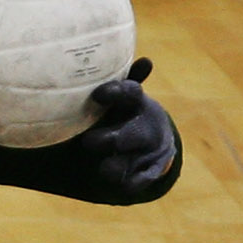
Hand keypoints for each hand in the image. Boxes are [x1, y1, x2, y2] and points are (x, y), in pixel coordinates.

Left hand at [65, 61, 177, 203]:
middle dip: (111, 139)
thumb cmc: (122, 114)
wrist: (152, 142)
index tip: (98, 94)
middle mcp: (147, 125)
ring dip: (114, 165)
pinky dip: (127, 183)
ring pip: (131, 160)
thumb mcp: (118, 99)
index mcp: (137, 102)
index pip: (131, 93)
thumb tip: (126, 59)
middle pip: (131, 134)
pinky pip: (137, 181)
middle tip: (89, 142)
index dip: (116, 93)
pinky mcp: (150, 171)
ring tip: (103, 167)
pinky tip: (119, 182)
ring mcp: (150, 150)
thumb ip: (112, 84)